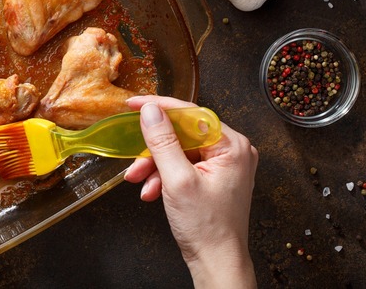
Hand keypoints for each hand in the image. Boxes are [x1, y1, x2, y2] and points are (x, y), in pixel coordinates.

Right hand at [123, 95, 257, 287]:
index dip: (159, 107)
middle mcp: (232, 150)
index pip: (190, 113)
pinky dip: (164, 176)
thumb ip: (162, 142)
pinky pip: (183, 165)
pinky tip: (153, 192)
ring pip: (179, 151)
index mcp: (231, 145)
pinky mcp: (214, 177)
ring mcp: (224, 165)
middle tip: (134, 162)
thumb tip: (150, 110)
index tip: (133, 103)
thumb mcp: (177, 180)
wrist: (216, 262)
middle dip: (154, 150)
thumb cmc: (207, 228)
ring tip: (140, 183)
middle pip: (182, 134)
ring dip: (155, 166)